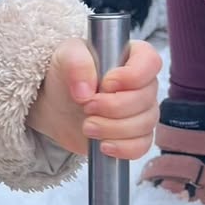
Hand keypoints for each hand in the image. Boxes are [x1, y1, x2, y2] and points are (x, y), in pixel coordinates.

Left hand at [27, 37, 160, 158]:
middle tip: (87, 107)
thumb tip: (86, 91)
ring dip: (113, 129)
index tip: (104, 85)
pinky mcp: (133, 135)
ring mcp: (140, 111)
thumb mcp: (64, 56)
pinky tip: (102, 145)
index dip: (131, 77)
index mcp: (132, 56)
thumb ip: (77, 63)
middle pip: (146, 99)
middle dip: (114, 107)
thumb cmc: (64, 74)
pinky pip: (141, 146)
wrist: (54, 103)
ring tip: (87, 125)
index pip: (150, 63)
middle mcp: (142, 83)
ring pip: (144, 124)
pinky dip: (122, 148)